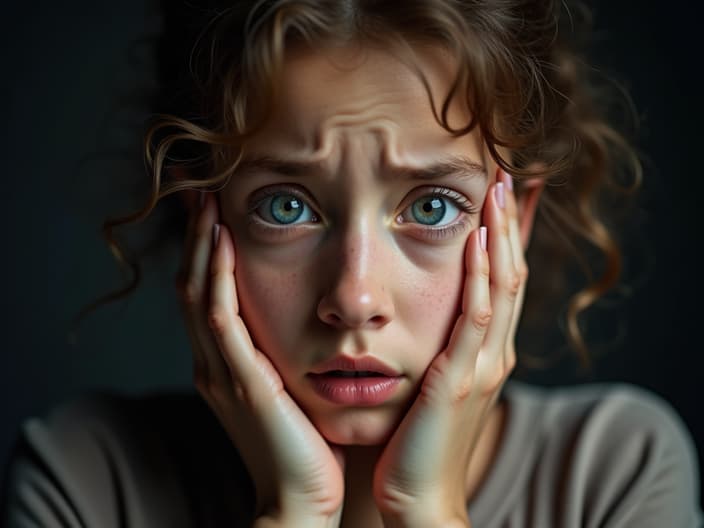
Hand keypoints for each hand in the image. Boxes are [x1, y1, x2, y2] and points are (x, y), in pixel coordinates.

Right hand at [176, 192, 344, 526]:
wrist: (301, 501)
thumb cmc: (304, 447)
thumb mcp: (288, 393)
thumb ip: (282, 358)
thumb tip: (305, 322)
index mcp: (226, 366)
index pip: (208, 296)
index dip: (207, 252)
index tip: (216, 212)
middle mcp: (214, 363)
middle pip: (194, 286)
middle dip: (196, 238)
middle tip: (201, 191)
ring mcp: (222, 371)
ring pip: (199, 294)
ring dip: (202, 246)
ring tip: (208, 202)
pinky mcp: (240, 380)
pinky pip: (220, 318)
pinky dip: (217, 277)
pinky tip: (223, 243)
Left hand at [372, 170, 525, 527]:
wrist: (418, 497)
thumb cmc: (417, 441)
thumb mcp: (433, 383)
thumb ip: (438, 346)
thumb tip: (423, 314)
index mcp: (485, 351)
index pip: (501, 279)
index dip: (504, 233)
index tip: (498, 191)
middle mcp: (494, 352)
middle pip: (509, 272)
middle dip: (509, 221)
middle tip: (506, 171)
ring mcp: (484, 364)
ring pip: (501, 286)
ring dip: (500, 234)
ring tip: (497, 187)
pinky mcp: (463, 378)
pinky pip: (475, 317)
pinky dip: (479, 276)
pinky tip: (476, 240)